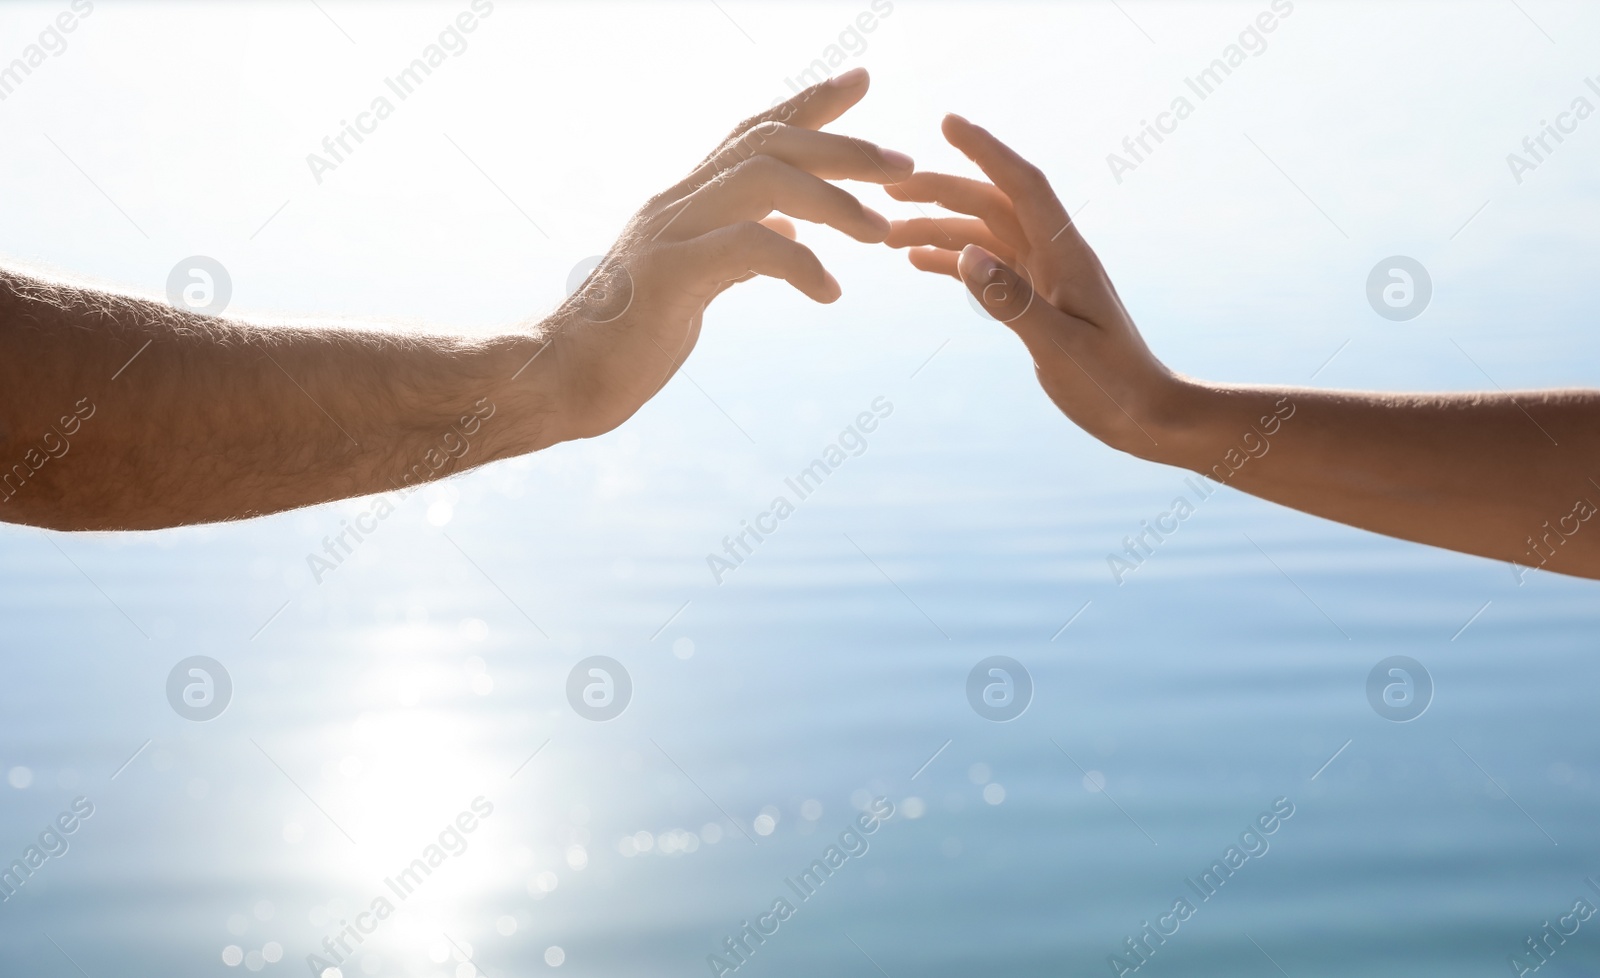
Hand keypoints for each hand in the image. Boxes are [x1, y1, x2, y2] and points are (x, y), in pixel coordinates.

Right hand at [540, 67, 913, 441]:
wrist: (560, 378)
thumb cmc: (625, 340)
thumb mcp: (694, 284)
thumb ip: (735, 250)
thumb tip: (785, 234)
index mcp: (686, 201)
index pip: (754, 133)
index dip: (810, 103)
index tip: (862, 80)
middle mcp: (677, 202)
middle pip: (769, 143)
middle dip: (843, 146)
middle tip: (903, 163)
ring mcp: (669, 233)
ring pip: (763, 182)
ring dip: (833, 202)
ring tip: (880, 231)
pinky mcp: (668, 276)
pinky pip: (746, 247)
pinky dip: (798, 265)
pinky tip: (830, 293)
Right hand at [884, 114, 1179, 459]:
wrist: (1146, 414)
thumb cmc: (1113, 384)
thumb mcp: (1060, 346)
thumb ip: (1012, 300)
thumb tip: (966, 253)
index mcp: (1067, 256)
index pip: (1023, 185)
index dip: (986, 151)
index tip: (948, 123)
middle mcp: (1055, 256)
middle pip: (992, 204)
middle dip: (942, 190)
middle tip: (890, 190)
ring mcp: (1045, 277)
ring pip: (985, 235)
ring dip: (940, 228)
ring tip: (890, 235)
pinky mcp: (1037, 301)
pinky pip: (989, 269)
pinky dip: (954, 260)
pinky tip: (921, 262)